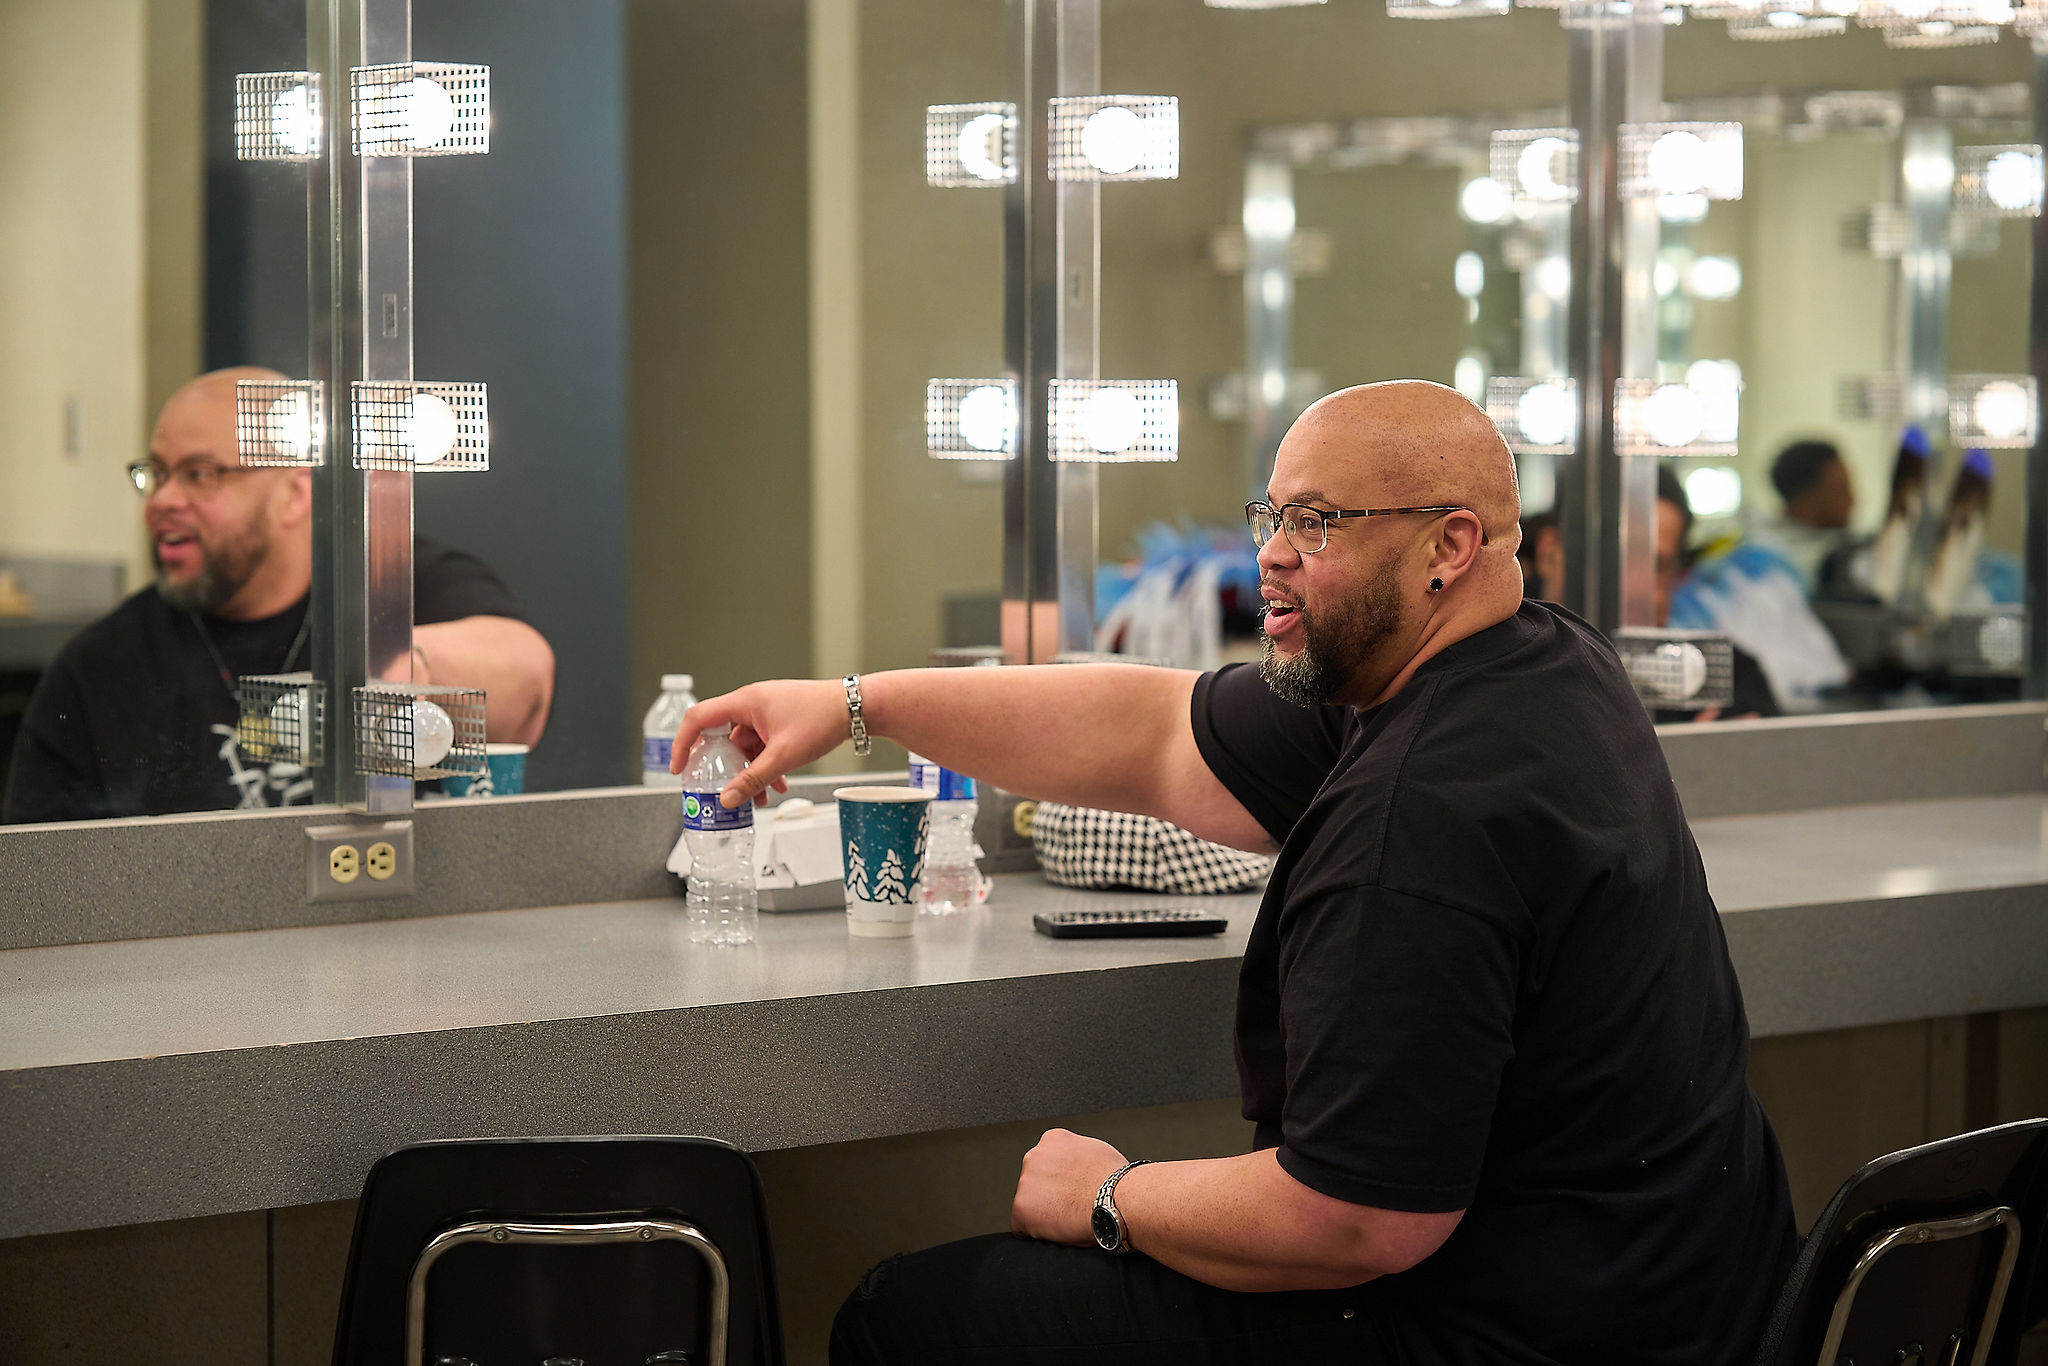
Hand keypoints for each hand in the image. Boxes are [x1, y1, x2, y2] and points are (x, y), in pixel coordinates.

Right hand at [670, 679, 847, 807]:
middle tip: (720, 791)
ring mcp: (767, 711)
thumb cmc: (822, 720)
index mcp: (745, 701)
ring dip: (750, 772)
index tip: (679, 768)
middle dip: (725, 768)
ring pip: (746, 746)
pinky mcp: (781, 720)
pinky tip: (778, 786)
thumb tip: (727, 800)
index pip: (698, 718)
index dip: (682, 743)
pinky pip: (763, 745)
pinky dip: (766, 764)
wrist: (857, 708)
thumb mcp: (783, 756)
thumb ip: (753, 780)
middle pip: (723, 737)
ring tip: (758, 800)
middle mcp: (752, 703)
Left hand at [1010, 1129, 1127, 1245]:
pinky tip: (1056, 1231)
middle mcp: (1034, 1157)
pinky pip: (1021, 1227)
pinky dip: (1036, 1232)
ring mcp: (1025, 1182)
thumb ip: (1077, 1155)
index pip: (1047, 1162)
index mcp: (1053, 1140)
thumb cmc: (1115, 1180)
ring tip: (1068, 1218)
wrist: (1116, 1199)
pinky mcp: (1021, 1209)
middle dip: (1048, 1194)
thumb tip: (1078, 1165)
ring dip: (1043, 1212)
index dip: (1059, 1180)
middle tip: (1069, 1205)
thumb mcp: (1096, 1150)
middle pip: (1035, 1181)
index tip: (1068, 1189)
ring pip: (1028, 1203)